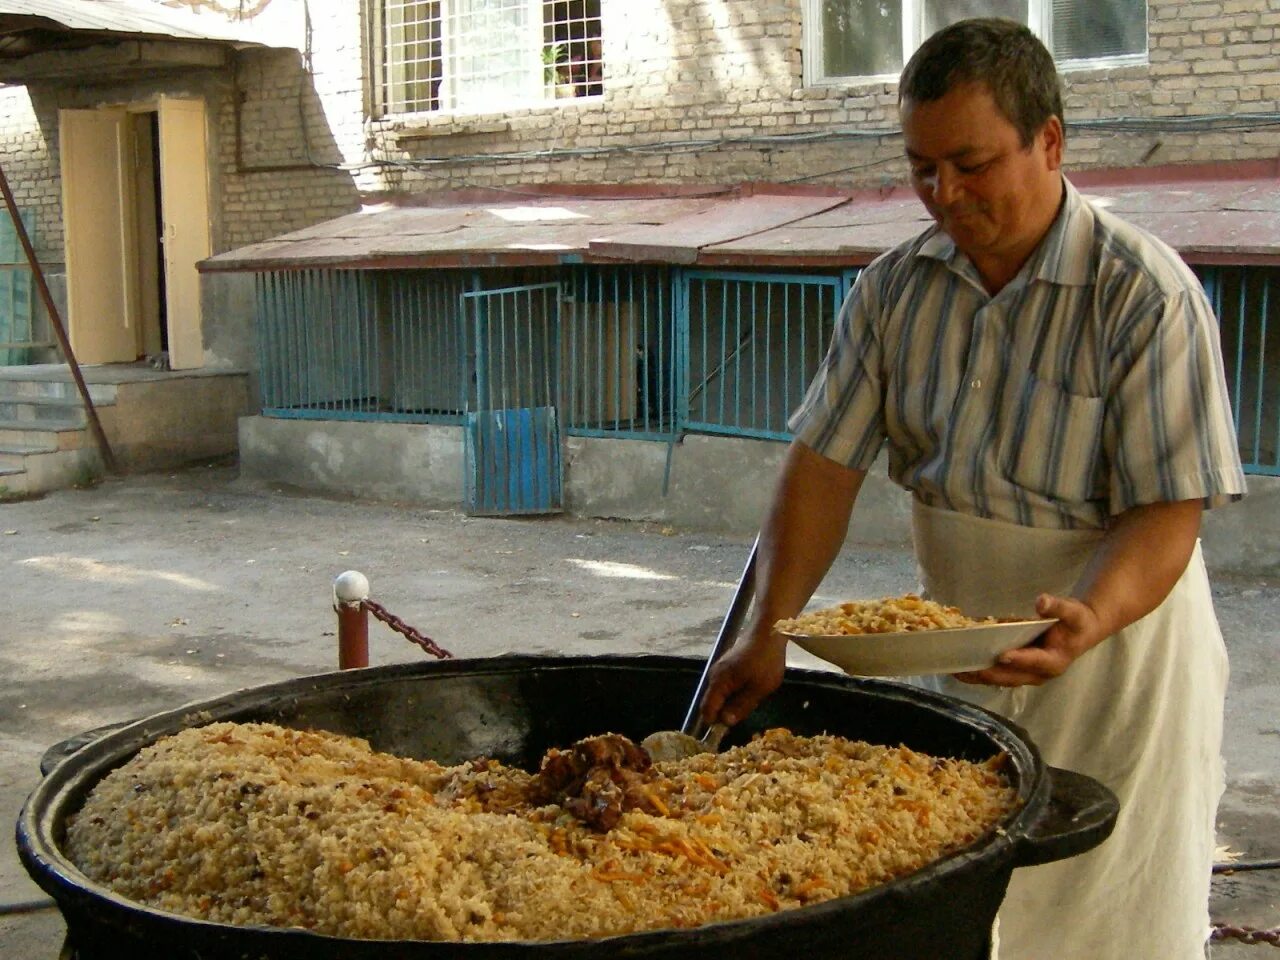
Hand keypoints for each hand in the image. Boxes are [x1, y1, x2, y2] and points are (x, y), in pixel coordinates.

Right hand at [698, 627, 787, 727]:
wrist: (768, 630)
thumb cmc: (765, 660)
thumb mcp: (758, 688)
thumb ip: (741, 706)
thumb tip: (725, 723)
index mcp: (718, 682)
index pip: (707, 710)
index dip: (714, 724)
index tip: (729, 731)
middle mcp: (714, 675)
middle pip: (713, 703)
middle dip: (726, 712)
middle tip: (748, 710)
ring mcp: (720, 669)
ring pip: (721, 694)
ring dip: (733, 701)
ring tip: (753, 697)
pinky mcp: (727, 665)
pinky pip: (726, 686)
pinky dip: (736, 691)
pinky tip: (752, 686)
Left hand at [953, 593, 1108, 686]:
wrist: (1081, 632)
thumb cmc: (1076, 622)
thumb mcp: (1072, 612)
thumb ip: (1057, 607)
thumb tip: (1042, 601)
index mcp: (1054, 661)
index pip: (1035, 661)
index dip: (1020, 659)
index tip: (1002, 656)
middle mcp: (1039, 673)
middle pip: (1012, 676)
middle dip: (989, 673)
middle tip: (966, 667)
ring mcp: (1028, 675)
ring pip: (1001, 679)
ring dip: (979, 676)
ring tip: (956, 670)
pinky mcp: (1019, 672)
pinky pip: (998, 675)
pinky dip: (980, 673)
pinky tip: (961, 668)